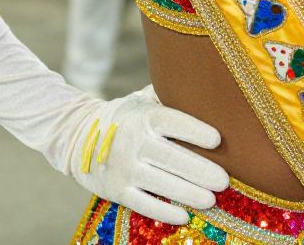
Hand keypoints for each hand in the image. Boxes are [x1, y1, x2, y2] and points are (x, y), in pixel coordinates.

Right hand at [70, 85, 228, 224]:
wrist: (79, 136)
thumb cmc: (124, 117)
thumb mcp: (141, 101)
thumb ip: (167, 96)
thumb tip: (202, 87)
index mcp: (143, 116)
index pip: (172, 122)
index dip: (194, 130)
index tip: (217, 140)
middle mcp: (133, 141)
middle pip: (171, 157)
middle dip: (200, 170)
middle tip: (224, 180)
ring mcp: (124, 167)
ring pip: (161, 183)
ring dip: (188, 193)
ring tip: (212, 199)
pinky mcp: (116, 190)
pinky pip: (144, 204)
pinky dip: (165, 211)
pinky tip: (184, 216)